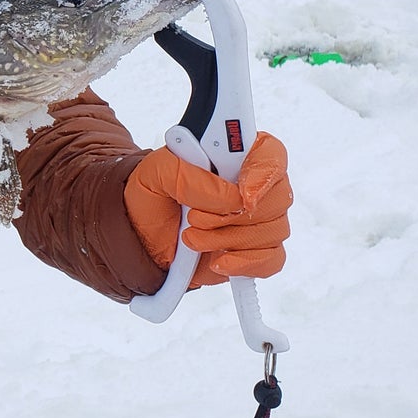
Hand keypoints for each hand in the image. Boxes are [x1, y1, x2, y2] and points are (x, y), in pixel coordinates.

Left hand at [124, 132, 291, 286]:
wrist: (140, 231)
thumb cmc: (153, 192)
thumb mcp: (158, 172)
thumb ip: (190, 176)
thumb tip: (229, 197)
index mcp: (237, 154)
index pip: (271, 154)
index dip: (263, 175)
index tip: (243, 196)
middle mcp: (254, 184)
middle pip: (277, 199)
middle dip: (233, 216)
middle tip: (194, 218)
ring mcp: (258, 219)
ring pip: (273, 231)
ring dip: (228, 239)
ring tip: (191, 238)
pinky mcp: (254, 250)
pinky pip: (272, 260)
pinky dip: (245, 263)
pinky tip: (219, 261)